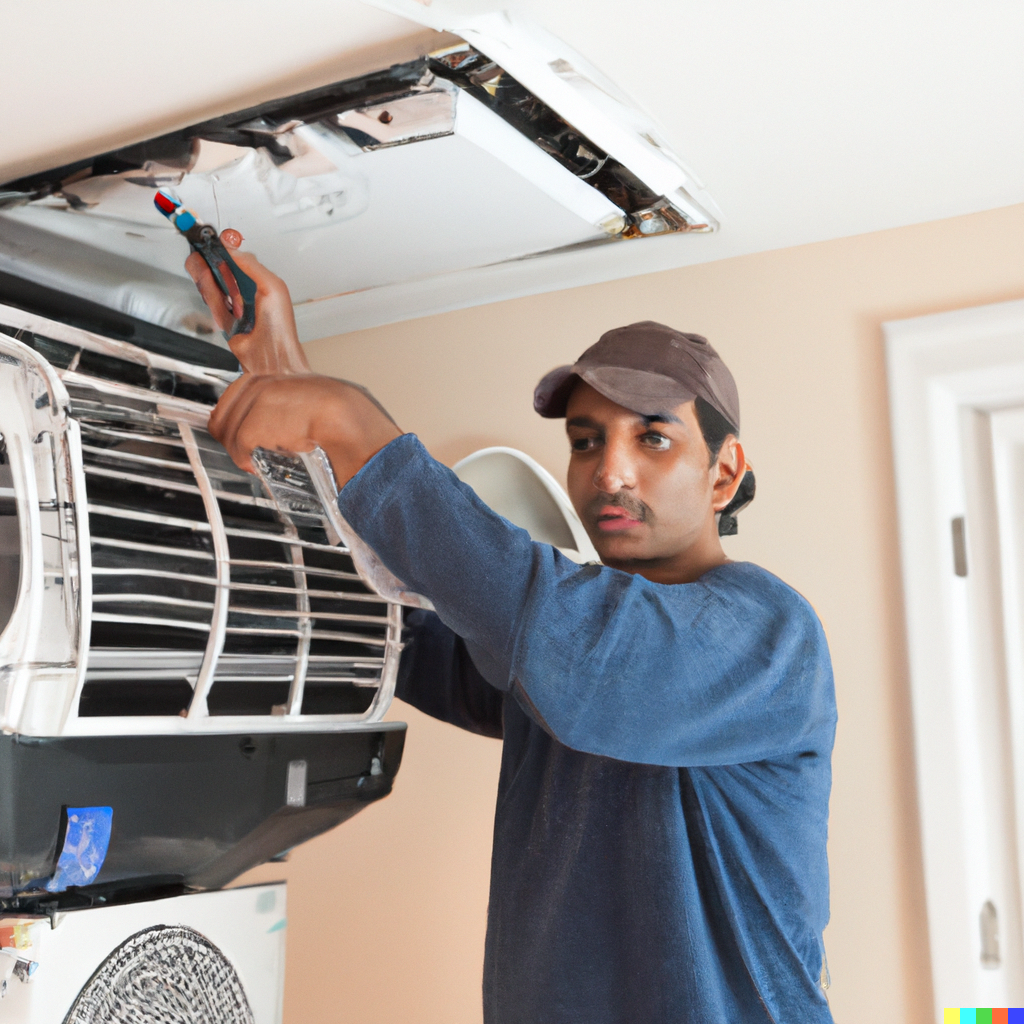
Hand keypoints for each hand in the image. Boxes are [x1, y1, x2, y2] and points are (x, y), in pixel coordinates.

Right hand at [185, 229, 310, 375]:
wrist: (271, 359)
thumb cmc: (279, 329)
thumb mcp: (271, 287)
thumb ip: (251, 265)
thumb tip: (232, 248)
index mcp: (262, 283)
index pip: (238, 259)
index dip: (222, 249)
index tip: (209, 240)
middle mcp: (249, 294)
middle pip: (221, 270)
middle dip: (210, 262)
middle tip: (202, 254)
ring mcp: (236, 307)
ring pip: (213, 285)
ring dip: (208, 278)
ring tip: (206, 271)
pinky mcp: (226, 321)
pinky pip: (212, 303)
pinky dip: (210, 296)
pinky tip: (211, 290)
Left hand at [207, 372, 402, 486]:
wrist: (348, 418)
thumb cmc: (340, 415)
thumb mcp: (309, 403)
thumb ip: (286, 408)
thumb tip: (271, 428)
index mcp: (273, 375)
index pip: (235, 393)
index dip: (231, 418)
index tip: (234, 435)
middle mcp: (261, 382)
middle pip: (224, 411)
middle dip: (229, 436)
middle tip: (242, 453)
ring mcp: (257, 400)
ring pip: (229, 430)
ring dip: (237, 451)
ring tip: (251, 461)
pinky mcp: (256, 420)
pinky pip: (239, 444)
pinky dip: (243, 459)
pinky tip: (253, 465)